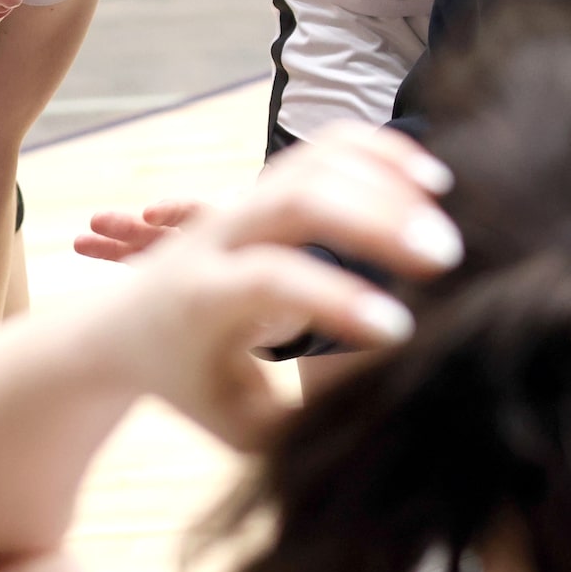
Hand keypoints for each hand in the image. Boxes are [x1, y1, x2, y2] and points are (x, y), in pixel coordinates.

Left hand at [98, 128, 460, 446]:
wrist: (127, 327)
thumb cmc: (194, 387)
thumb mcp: (237, 426)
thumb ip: (300, 425)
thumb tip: (372, 400)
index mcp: (202, 297)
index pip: (271, 278)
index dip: (338, 299)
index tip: (400, 331)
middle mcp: (219, 237)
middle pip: (298, 199)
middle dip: (376, 221)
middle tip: (443, 258)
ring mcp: (241, 202)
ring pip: (318, 162)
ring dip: (386, 179)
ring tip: (442, 218)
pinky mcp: (265, 184)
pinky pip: (327, 145)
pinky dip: (379, 150)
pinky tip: (428, 179)